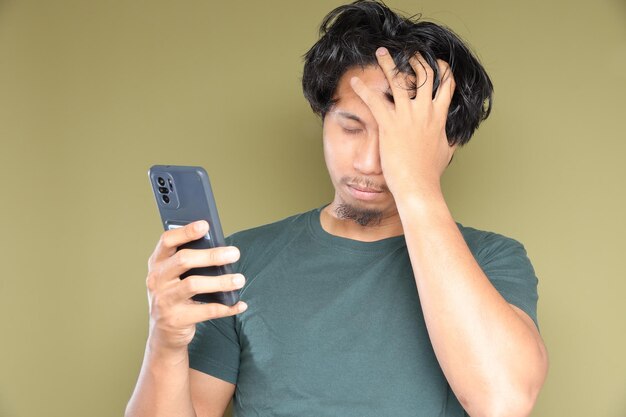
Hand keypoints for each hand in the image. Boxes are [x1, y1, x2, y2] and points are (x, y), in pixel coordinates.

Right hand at [145, 220, 246, 351]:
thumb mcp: (174, 276)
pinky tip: (239, 303)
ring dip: (221, 281)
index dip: (185, 231)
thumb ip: (189, 260)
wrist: (163, 333)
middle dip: (212, 255)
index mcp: (157, 263)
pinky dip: (226, 307)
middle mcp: (157, 279)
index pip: (167, 241)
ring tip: (239, 279)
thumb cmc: (174, 295)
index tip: (205, 225)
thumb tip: (220, 247)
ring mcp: (164, 300)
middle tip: (234, 253)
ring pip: (194, 284)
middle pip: (184, 260)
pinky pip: (205, 311)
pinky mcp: (176, 319)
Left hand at [349, 47, 456, 196]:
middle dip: (415, 58)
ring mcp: (407, 116)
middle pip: (424, 74)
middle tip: (406, 52)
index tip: (434, 61)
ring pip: (398, 80)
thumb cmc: (430, 173)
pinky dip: (363, 89)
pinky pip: (374, 100)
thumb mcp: (445, 153)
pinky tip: (354, 82)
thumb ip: (450, 141)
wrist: (418, 186)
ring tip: (381, 53)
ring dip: (388, 63)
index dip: (441, 69)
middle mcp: (424, 112)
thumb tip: (456, 138)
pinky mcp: (389, 125)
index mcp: (438, 117)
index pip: (446, 84)